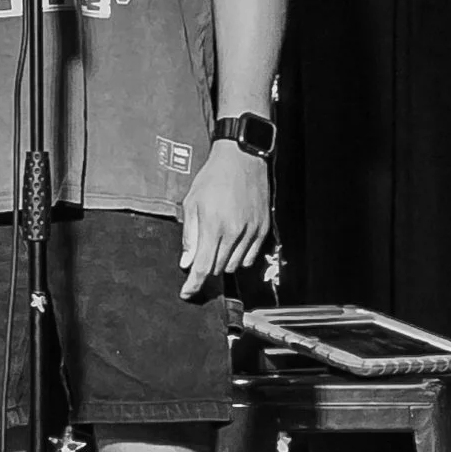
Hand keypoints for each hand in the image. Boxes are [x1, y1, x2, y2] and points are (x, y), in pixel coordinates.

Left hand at [179, 139, 269, 296]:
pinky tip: (233, 241)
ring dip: (223, 262)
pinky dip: (239, 256)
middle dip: (207, 267)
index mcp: (214, 226)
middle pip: (218, 269)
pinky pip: (250, 257)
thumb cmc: (214, 177)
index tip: (187, 293)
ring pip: (235, 266)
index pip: (203, 267)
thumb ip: (189, 236)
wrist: (242, 159)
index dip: (193, 285)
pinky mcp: (263, 229)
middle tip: (201, 254)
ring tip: (218, 242)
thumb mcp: (192, 203)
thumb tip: (187, 262)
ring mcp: (251, 232)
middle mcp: (234, 232)